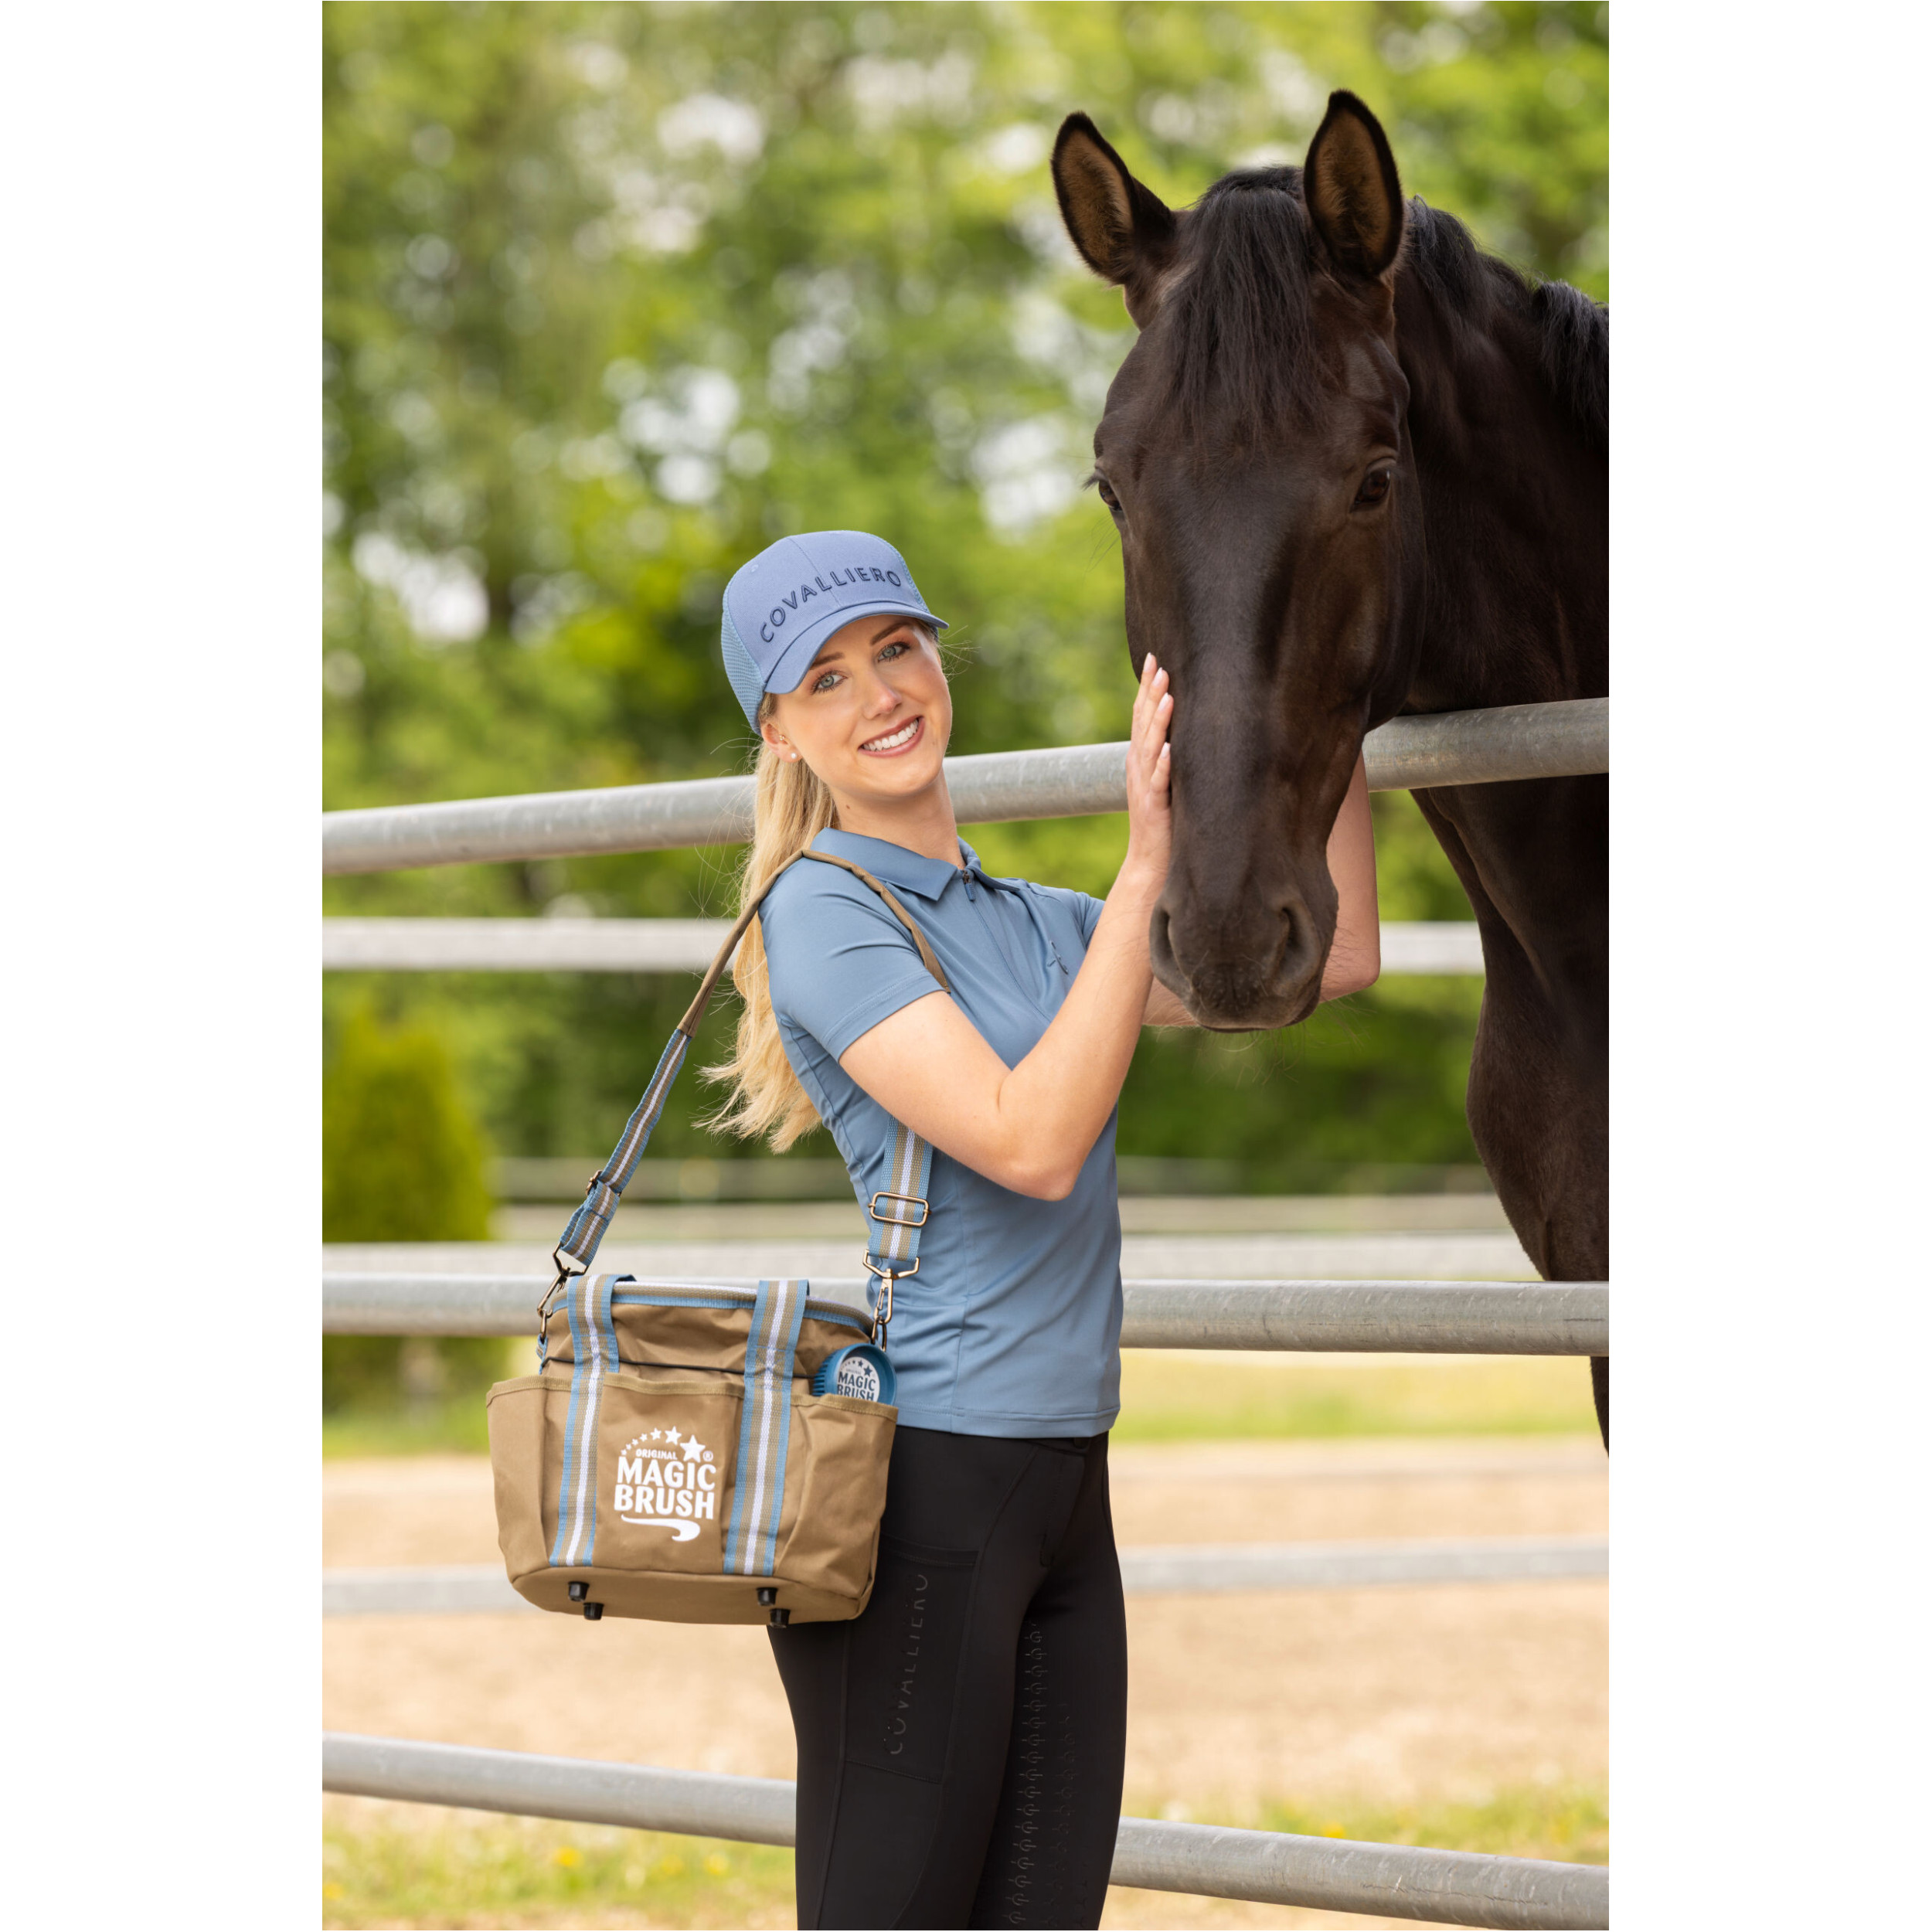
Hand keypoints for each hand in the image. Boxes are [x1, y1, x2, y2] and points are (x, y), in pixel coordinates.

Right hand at [1121, 650, 1171, 889]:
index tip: (1153, 658)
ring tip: (1166, 696)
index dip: (1146, 687)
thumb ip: (1169, 754)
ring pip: (1150, 749)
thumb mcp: (1165, 779)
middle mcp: (1139, 769)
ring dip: (1157, 723)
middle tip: (1160, 665)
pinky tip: (1170, 749)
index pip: (1141, 716)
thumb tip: (1186, 726)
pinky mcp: (1155, 808)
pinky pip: (1159, 784)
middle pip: (1142, 725)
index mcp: (1141, 759)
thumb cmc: (1164, 820)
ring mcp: (1145, 788)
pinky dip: (1164, 766)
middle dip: (1150, 694)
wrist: (1150, 862)